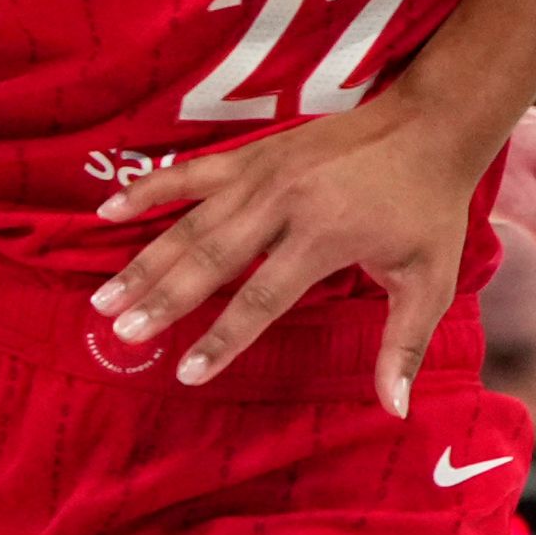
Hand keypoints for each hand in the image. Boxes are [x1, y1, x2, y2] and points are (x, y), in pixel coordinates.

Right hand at [91, 92, 497, 410]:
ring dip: (145, 260)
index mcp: (324, 236)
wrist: (429, 125)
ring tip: (106, 297)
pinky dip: (149, 190)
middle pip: (211, 259)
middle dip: (163, 299)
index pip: (261, 299)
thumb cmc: (428, 210)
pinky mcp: (253, 153)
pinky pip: (191, 173)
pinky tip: (108, 211)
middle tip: (121, 333)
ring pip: (191, 222)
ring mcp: (263, 173)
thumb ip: (403, 346)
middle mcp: (285, 202)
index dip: (222, 339)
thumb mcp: (429, 282)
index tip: (186, 372)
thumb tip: (395, 409)